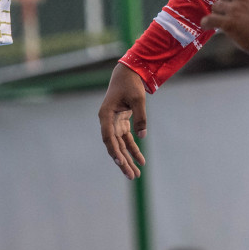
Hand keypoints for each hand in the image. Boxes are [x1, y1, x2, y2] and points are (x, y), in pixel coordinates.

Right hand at [98, 62, 148, 179]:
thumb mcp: (138, 99)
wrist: (128, 73)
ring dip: (128, 159)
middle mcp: (107, 121)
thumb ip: (140, 117)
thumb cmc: (130, 84)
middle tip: (132, 176)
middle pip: (114, 146)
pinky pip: (127, 140)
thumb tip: (142, 136)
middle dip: (123, 162)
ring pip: (120, 146)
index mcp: (106, 115)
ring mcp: (113, 124)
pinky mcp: (121, 124)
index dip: (114, 150)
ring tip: (136, 174)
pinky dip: (133, 149)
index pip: (108, 137)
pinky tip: (141, 161)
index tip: (121, 161)